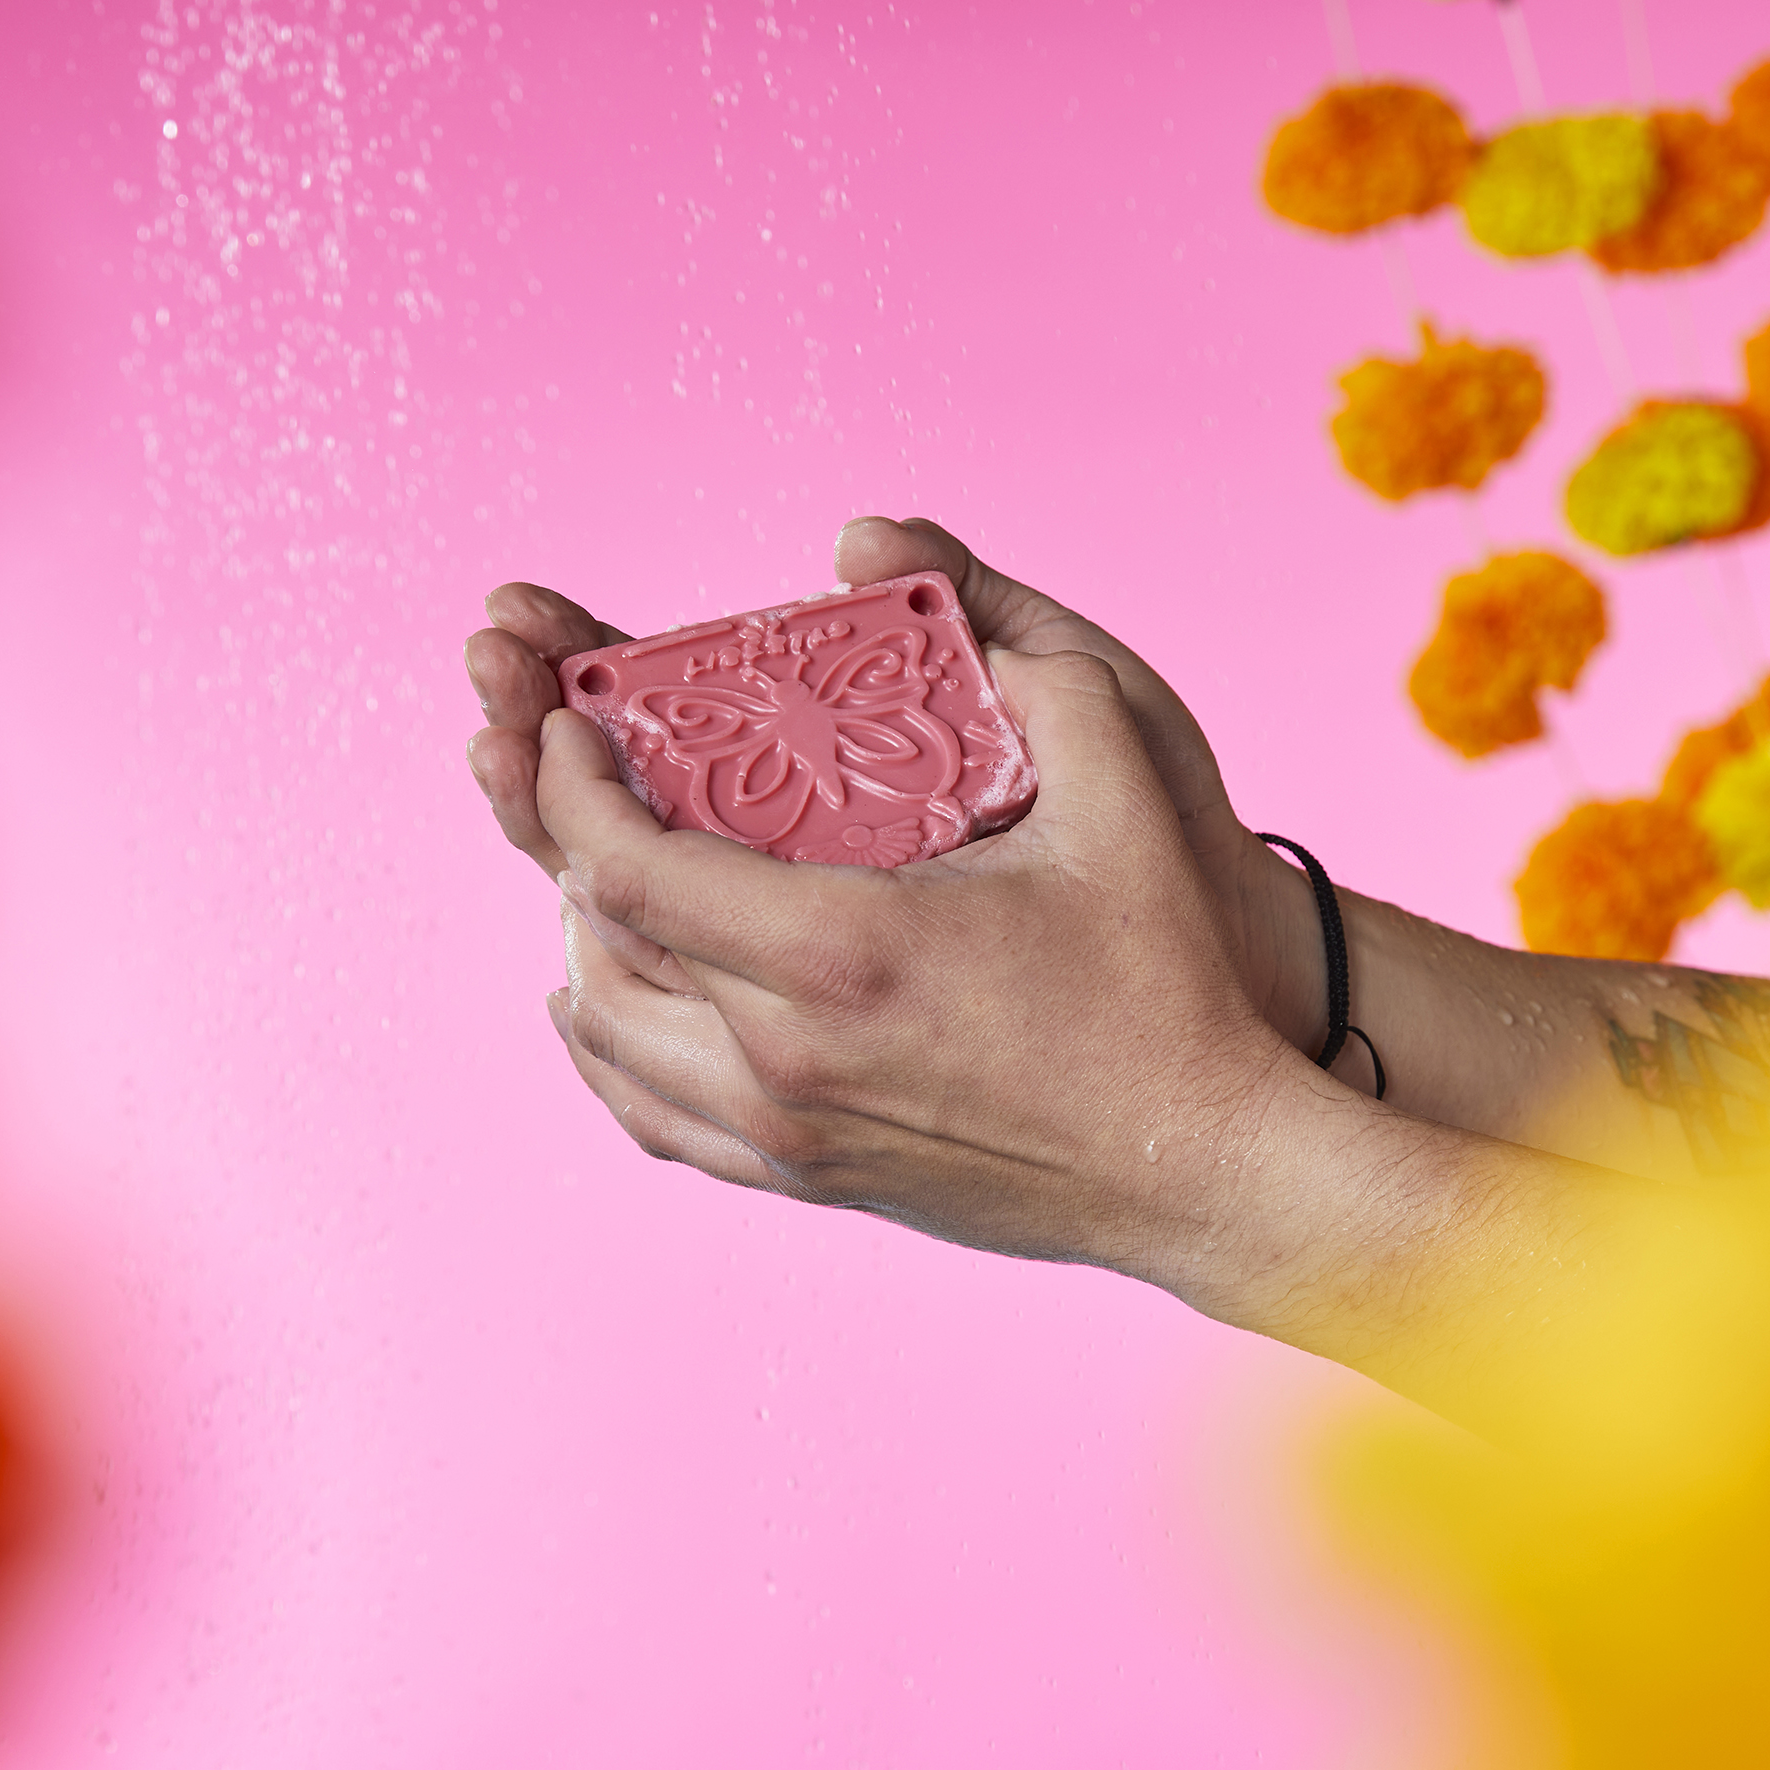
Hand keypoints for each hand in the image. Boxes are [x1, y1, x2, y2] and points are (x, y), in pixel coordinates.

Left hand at [539, 641, 1324, 1305]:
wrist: (1204, 1165)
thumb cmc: (1169, 986)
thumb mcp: (1126, 799)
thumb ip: (1041, 672)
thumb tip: (931, 589)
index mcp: (841, 951)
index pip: (626, 866)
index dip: (568, 785)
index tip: (570, 726)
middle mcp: (789, 1055)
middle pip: (600, 941)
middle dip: (565, 842)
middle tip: (588, 777)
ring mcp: (791, 1131)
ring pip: (610, 1036)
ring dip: (584, 939)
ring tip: (605, 869)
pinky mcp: (809, 1181)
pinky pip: (654, 1117)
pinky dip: (609, 1049)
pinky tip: (608, 1001)